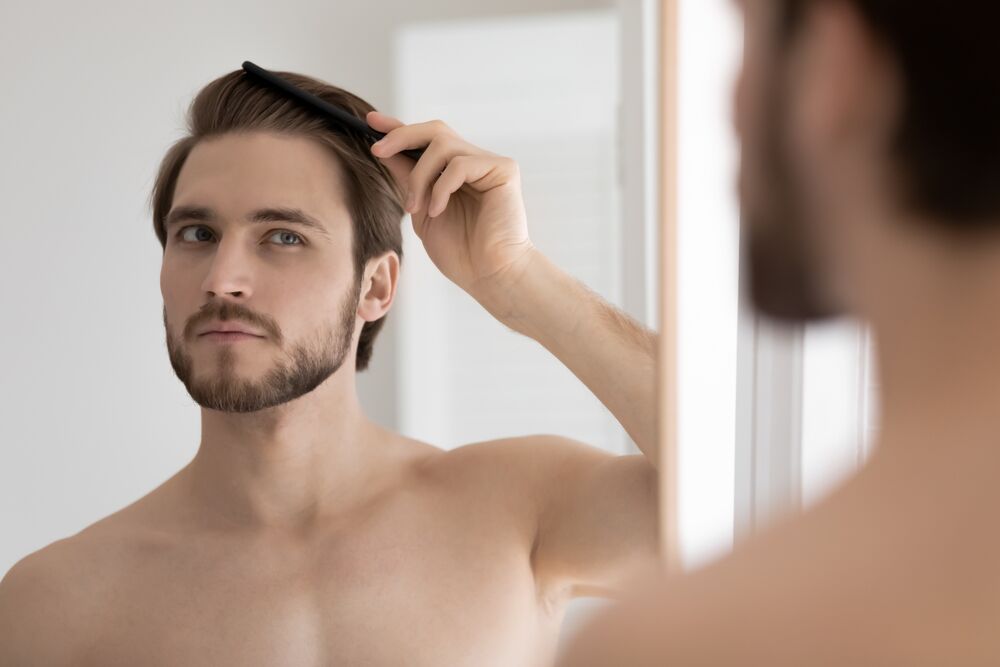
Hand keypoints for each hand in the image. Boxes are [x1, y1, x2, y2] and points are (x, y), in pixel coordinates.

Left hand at [366, 111, 535, 304]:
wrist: (489, 276)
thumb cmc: (460, 252)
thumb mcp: (421, 211)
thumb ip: (407, 180)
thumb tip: (384, 150)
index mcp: (454, 172)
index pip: (425, 140)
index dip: (398, 128)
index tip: (370, 121)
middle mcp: (473, 162)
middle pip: (435, 130)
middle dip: (402, 136)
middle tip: (377, 151)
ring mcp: (488, 164)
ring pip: (443, 145)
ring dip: (420, 176)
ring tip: (416, 207)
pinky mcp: (504, 169)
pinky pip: (461, 163)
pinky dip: (441, 186)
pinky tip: (438, 210)